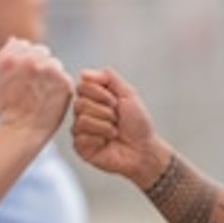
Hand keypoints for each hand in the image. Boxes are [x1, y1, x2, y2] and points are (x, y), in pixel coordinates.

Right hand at [0, 38, 72, 136]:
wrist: (20, 131)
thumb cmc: (4, 108)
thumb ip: (1, 57)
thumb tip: (15, 39)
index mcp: (10, 57)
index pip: (24, 45)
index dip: (24, 61)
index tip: (23, 76)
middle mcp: (30, 61)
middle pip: (41, 52)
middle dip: (38, 65)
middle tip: (34, 86)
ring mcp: (49, 71)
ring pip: (54, 64)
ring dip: (50, 75)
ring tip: (41, 93)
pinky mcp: (64, 82)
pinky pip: (64, 77)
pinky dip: (60, 87)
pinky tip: (50, 99)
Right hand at [70, 67, 166, 186]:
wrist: (144, 149)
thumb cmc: (138, 124)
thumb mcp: (128, 94)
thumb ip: (109, 78)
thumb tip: (85, 73)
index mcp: (93, 98)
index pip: (81, 86)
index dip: (100, 93)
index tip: (116, 103)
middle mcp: (84, 112)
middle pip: (80, 103)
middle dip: (104, 112)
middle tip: (116, 119)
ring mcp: (81, 130)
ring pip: (81, 120)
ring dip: (104, 126)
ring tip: (114, 132)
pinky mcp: (80, 147)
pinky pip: (80, 137)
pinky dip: (99, 138)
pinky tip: (106, 142)